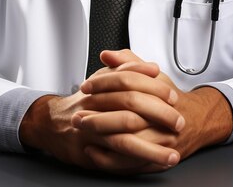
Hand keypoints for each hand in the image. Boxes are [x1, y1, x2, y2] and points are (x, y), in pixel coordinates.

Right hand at [19, 58, 184, 172]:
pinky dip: (136, 165)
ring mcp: (92, 131)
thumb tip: (152, 67)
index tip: (173, 96)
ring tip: (173, 154)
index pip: (130, 81)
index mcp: (102, 86)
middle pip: (130, 108)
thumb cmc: (86, 100)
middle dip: (158, 116)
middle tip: (179, 122)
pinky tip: (153, 166)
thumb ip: (127, 68)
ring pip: (124, 140)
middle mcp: (96, 107)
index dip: (154, 88)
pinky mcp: (89, 153)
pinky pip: (115, 162)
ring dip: (152, 150)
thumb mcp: (104, 78)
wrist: (53, 123)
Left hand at [72, 50, 232, 170]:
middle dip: (98, 116)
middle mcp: (161, 117)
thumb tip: (107, 55)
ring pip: (127, 141)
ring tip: (82, 130)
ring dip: (100, 137)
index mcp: (158, 93)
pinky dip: (108, 159)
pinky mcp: (156, 160)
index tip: (86, 86)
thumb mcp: (151, 75)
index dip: (103, 83)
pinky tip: (92, 150)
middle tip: (78, 114)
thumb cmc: (167, 98)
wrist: (193, 123)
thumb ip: (128, 62)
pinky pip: (129, 164)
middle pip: (126, 115)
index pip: (128, 83)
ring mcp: (159, 140)